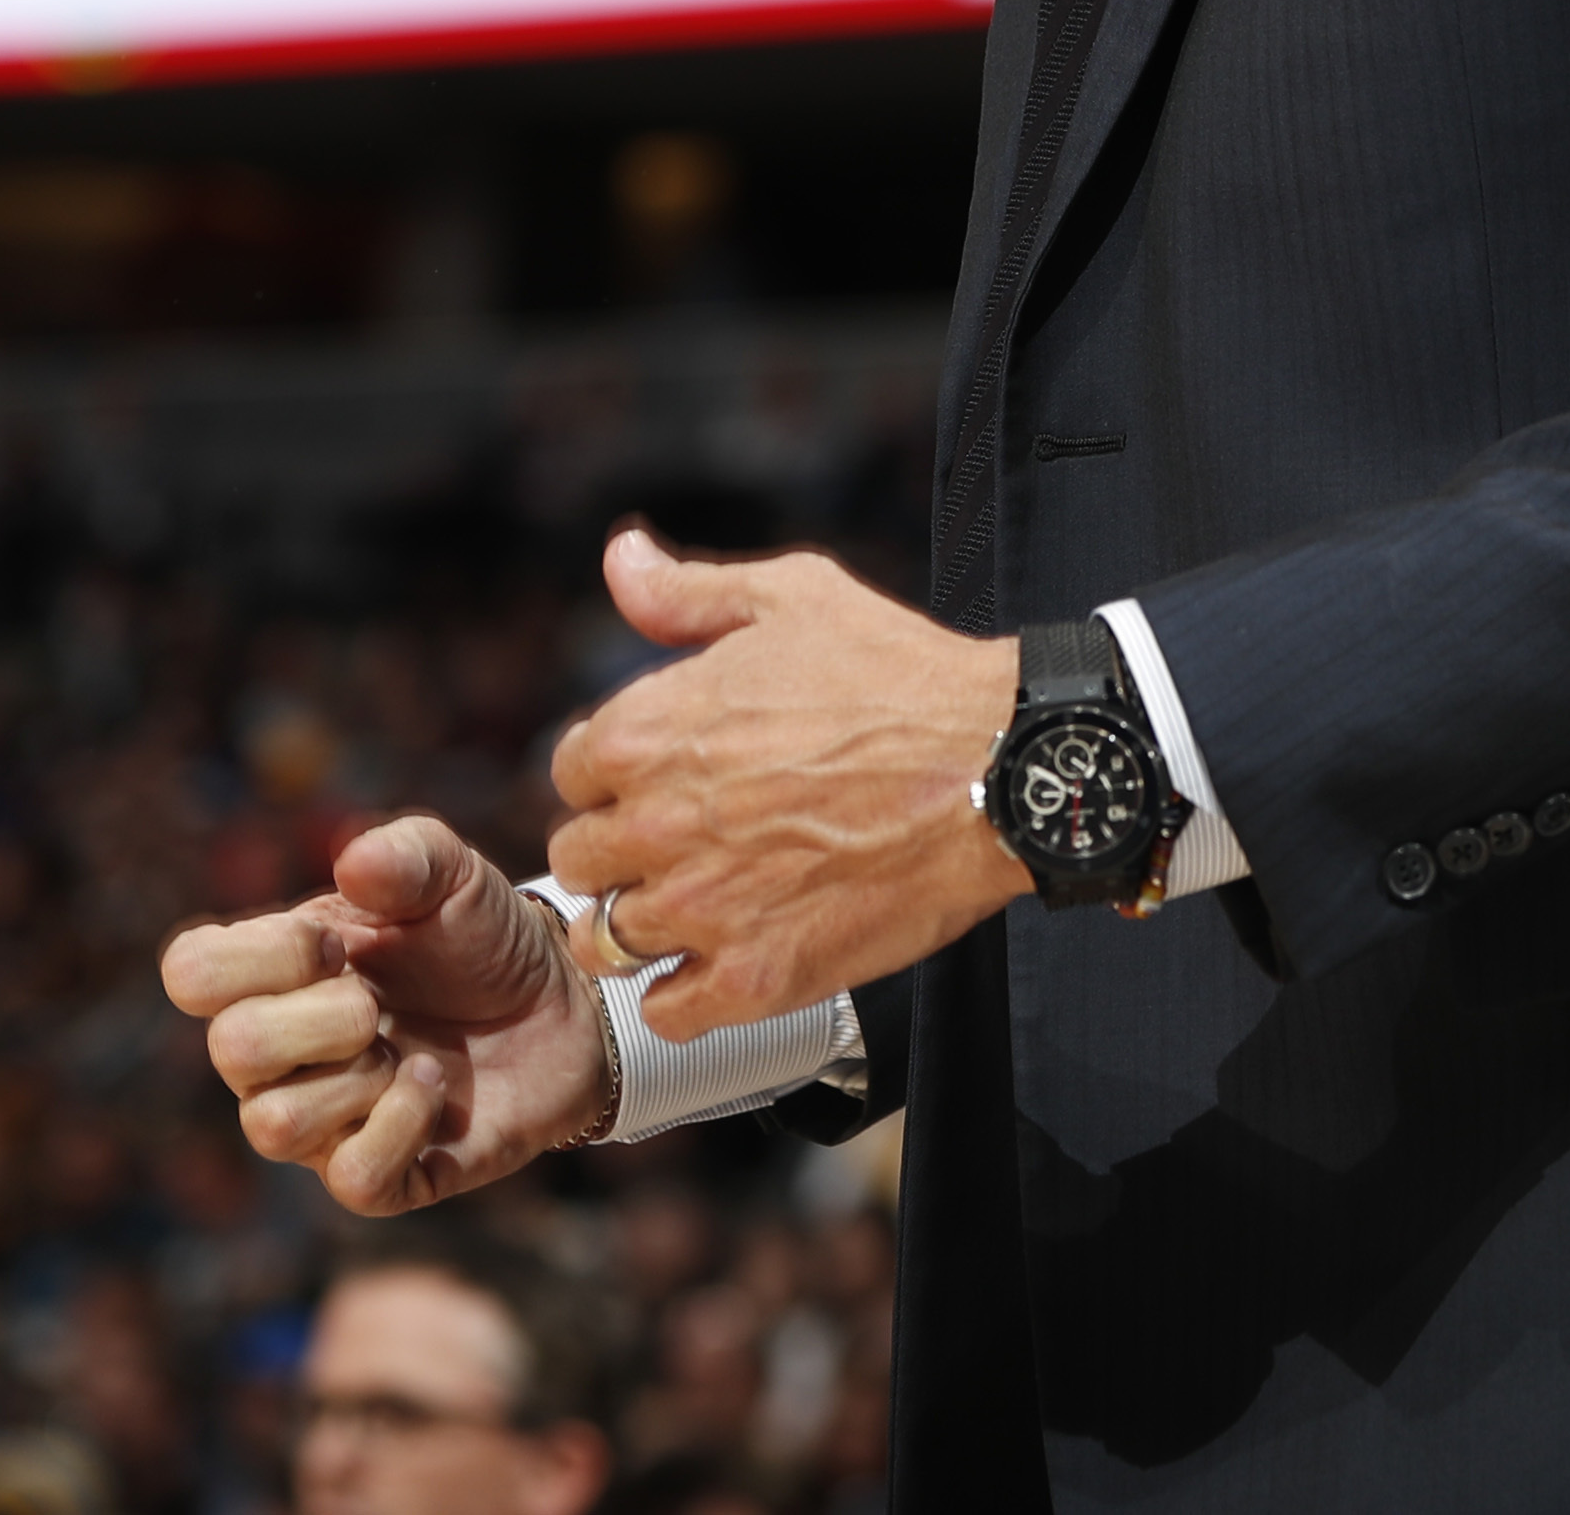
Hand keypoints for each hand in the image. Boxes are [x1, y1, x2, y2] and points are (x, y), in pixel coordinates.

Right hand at [158, 812, 609, 1208]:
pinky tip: (434, 1085)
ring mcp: (321, 1125)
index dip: (263, 954)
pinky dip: (400, 1124)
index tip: (336, 945)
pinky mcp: (379, 1178)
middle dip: (324, 1015)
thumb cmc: (481, 939)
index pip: (190, 972)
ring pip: (274, 1124)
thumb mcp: (453, 875)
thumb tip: (353, 865)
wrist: (562, 1008)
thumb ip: (406, 853)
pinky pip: (352, 1178)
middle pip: (232, 1048)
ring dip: (358, 1077)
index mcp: (269, 976)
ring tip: (410, 1049)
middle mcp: (276, 1058)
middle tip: (378, 1002)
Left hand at [545, 527, 1031, 1041]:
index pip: (569, 772)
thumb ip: (687, 591)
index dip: (617, 772)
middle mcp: (655, 824)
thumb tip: (622, 559)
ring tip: (697, 904)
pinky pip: (666, 1010)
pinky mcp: (754, 977)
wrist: (999, 766)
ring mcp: (702, 908)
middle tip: (685, 840)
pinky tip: (724, 958)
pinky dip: (683, 993)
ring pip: (606, 938)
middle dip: (621, 849)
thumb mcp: (792, 598)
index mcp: (644, 732)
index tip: (664, 777)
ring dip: (641, 923)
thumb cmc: (901, 676)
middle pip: (579, 858)